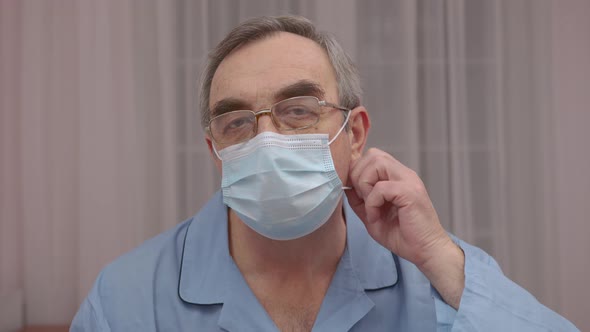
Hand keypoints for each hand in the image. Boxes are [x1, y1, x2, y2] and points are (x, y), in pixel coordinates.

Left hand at [346, 148, 464, 307]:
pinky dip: (372, 203)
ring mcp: (409, 181)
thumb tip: (345, 186)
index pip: (372, 157)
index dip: (357, 171)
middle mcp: (404, 174)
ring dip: (365, 185)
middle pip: (373, 155)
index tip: (355, 194)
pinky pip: (381, 187)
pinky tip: (377, 217)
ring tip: (370, 207)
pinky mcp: (410, 193)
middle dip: (358, 175)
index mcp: (397, 177)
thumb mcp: (372, 215)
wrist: (426, 252)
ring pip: (377, 163)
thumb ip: (359, 200)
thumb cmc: (403, 236)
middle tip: (362, 199)